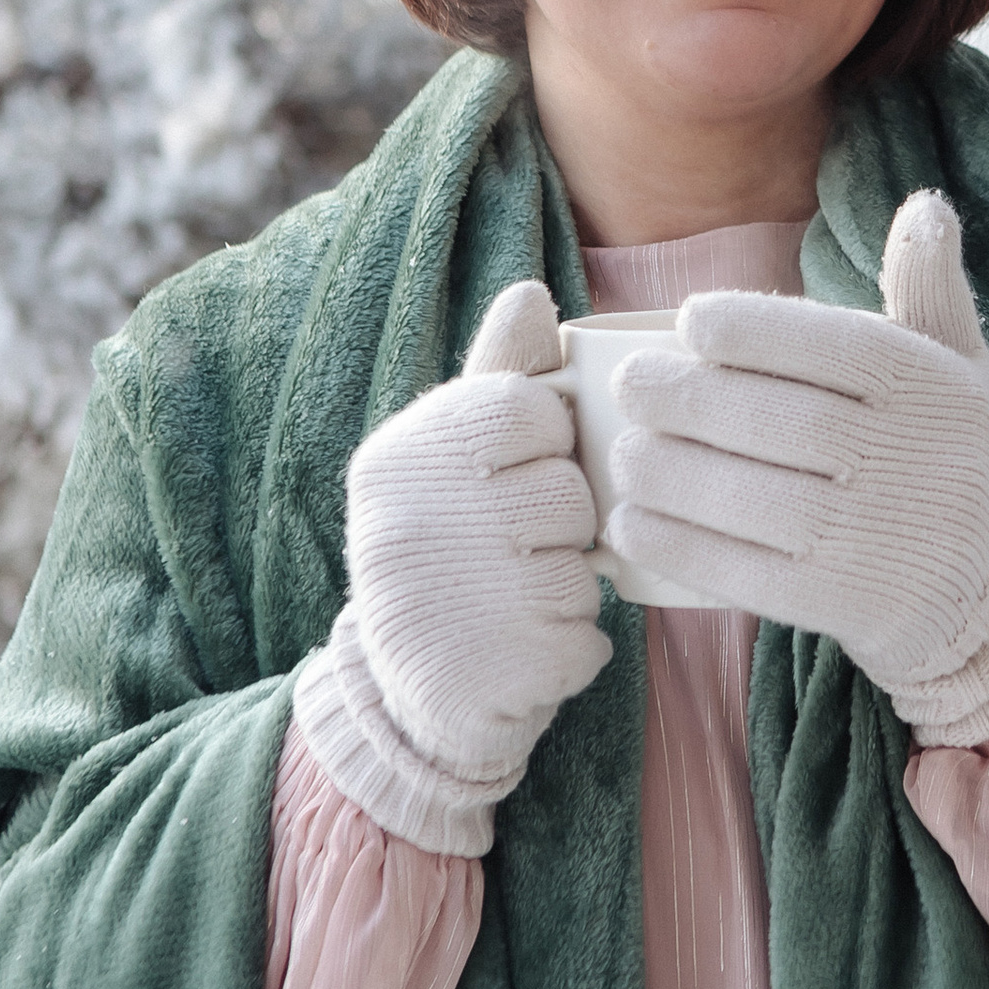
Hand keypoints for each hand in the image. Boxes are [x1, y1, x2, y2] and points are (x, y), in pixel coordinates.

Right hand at [340, 277, 607, 799]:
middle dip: (563, 521)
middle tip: (516, 546)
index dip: (548, 440)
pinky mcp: (495, 672)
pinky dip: (574, 646)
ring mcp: (453, 603)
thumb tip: (532, 294)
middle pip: (567, 489)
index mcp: (399, 460)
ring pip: (583, 564)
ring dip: (571, 584)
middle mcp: (412, 526)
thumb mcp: (449, 457)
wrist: (402, 695)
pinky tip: (526, 646)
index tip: (523, 469)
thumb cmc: (445, 548)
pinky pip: (589, 636)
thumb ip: (498, 377)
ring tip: (519, 595)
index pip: (529, 408)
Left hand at [606, 193, 988, 738]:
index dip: (759, 332)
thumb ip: (928, 288)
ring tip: (623, 450)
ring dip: (676, 473)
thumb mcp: (958, 367)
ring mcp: (877, 540)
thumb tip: (924, 206)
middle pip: (788, 423)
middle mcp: (912, 462)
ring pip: (761, 500)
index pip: (839, 350)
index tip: (689, 321)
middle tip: (630, 384)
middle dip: (695, 400)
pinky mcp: (843, 604)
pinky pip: (750, 574)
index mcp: (932, 390)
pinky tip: (632, 522)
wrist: (985, 594)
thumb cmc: (945, 454)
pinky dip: (683, 546)